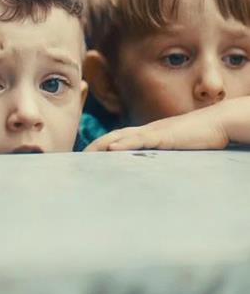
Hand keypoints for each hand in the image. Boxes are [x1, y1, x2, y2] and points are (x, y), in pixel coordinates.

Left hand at [84, 115, 228, 151]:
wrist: (216, 124)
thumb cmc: (197, 137)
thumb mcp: (172, 148)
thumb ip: (158, 154)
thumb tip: (147, 169)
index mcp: (144, 134)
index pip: (115, 139)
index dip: (98, 147)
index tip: (83, 157)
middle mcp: (144, 131)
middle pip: (111, 137)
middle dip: (93, 147)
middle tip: (76, 159)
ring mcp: (152, 132)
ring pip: (121, 137)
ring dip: (102, 146)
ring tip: (85, 155)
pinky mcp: (163, 136)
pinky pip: (140, 139)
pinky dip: (124, 144)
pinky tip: (112, 149)